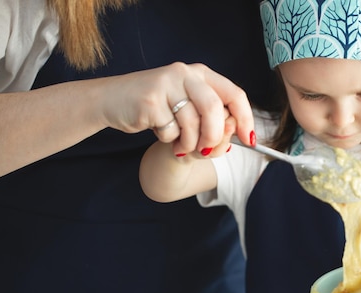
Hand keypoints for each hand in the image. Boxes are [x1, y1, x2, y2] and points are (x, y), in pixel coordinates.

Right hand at [99, 62, 252, 156]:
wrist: (111, 101)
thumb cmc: (156, 108)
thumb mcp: (188, 110)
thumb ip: (212, 120)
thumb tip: (233, 132)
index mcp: (201, 74)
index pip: (235, 94)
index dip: (245, 119)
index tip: (249, 139)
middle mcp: (185, 74)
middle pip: (215, 109)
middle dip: (214, 136)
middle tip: (206, 150)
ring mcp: (166, 84)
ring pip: (192, 124)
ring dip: (188, 143)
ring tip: (177, 140)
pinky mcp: (150, 100)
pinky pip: (171, 131)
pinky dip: (168, 140)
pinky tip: (157, 130)